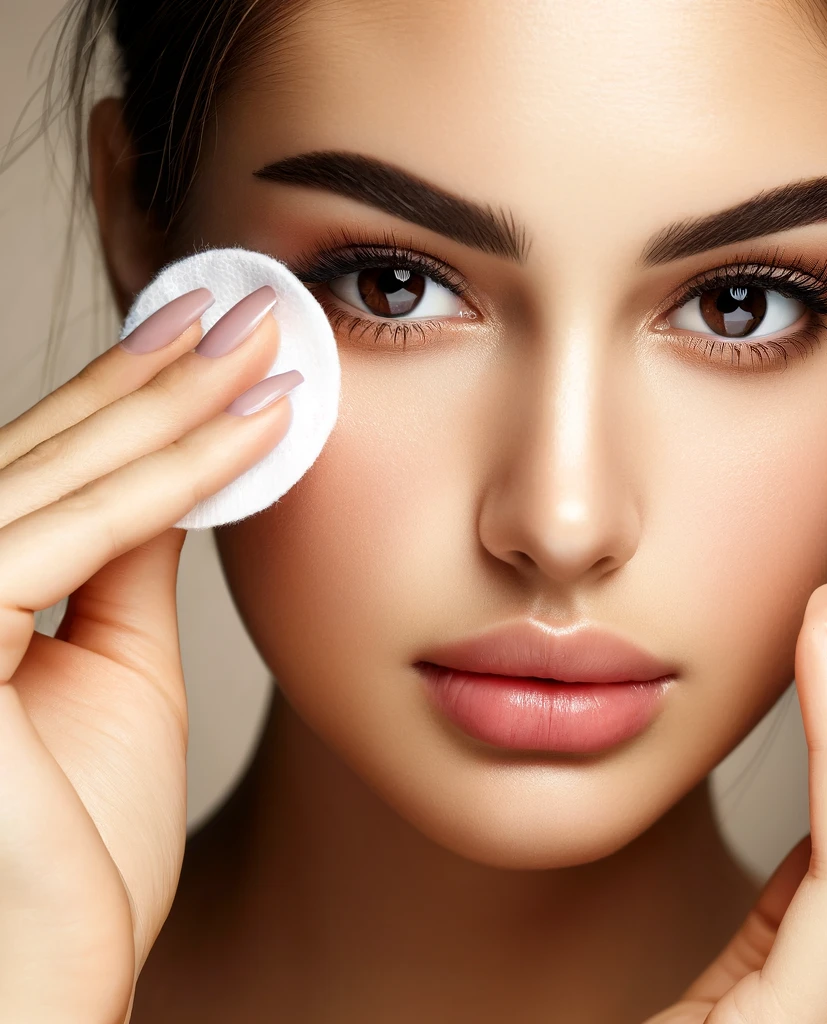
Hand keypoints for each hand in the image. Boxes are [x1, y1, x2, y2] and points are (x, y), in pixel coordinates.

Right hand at [0, 288, 298, 1023]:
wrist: (42, 976)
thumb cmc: (70, 847)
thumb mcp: (110, 672)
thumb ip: (122, 565)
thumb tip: (169, 481)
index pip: (54, 470)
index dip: (134, 396)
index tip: (211, 336)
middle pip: (57, 451)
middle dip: (165, 372)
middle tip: (253, 306)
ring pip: (72, 473)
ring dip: (182, 400)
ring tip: (269, 340)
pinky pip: (85, 534)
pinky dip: (178, 477)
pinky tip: (259, 423)